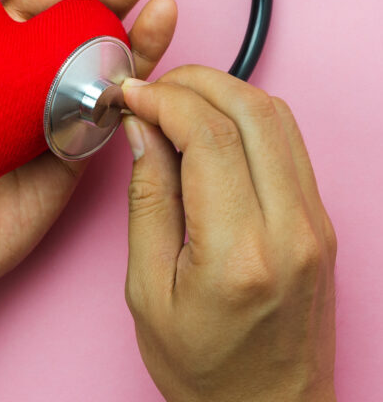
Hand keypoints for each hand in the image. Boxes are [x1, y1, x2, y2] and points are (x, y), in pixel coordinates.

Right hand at [121, 65, 336, 401]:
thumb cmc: (205, 370)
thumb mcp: (147, 292)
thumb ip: (146, 199)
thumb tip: (142, 129)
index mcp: (239, 253)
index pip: (209, 135)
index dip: (164, 98)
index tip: (131, 94)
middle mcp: (289, 229)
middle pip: (251, 108)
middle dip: (194, 81)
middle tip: (152, 89)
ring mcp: (314, 222)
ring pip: (277, 115)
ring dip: (223, 92)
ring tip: (176, 101)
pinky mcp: (321, 221)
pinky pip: (288, 141)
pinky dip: (247, 116)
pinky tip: (210, 126)